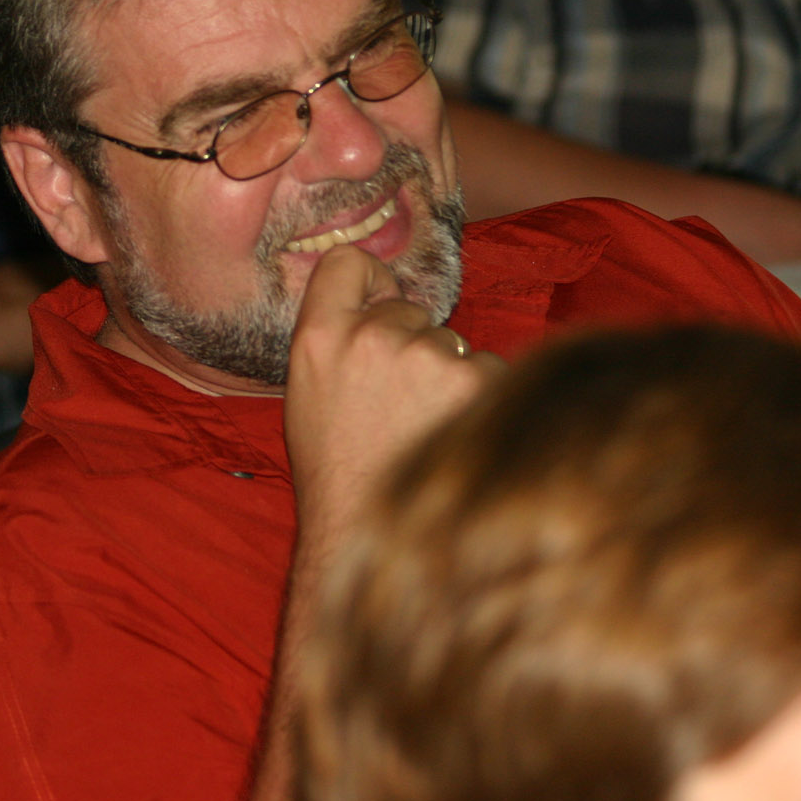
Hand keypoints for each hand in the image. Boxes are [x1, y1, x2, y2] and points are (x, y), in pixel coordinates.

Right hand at [284, 245, 501, 545]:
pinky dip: (481, 402)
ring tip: (423, 431)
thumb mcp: (309, 394)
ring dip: (449, 378)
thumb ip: (338, 338)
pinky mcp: (477, 383)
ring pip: (454, 344)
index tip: (380, 304)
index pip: (348, 262)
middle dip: (412, 347)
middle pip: (409, 311)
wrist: (367, 538)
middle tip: (397, 407)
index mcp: (318, 339)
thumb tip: (389, 296)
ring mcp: (426, 359)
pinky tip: (453, 439)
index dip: (371, 281)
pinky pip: (491, 372)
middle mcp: (371, 338)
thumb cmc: (338, 472)